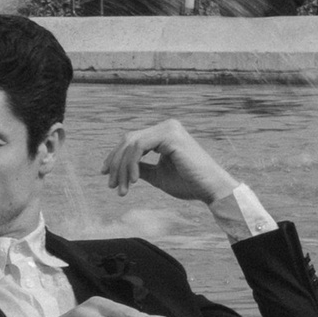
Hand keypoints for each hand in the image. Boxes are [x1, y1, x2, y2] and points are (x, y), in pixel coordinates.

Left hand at [104, 118, 239, 213]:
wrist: (211, 189)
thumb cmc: (189, 183)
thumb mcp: (159, 175)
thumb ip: (143, 169)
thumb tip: (124, 169)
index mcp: (164, 133)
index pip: (132, 140)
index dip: (116, 157)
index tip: (106, 175)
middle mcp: (166, 126)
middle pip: (128, 140)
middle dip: (116, 163)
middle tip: (111, 185)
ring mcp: (168, 128)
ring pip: (131, 144)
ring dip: (123, 168)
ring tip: (122, 189)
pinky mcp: (170, 136)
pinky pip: (139, 147)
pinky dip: (132, 164)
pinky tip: (134, 181)